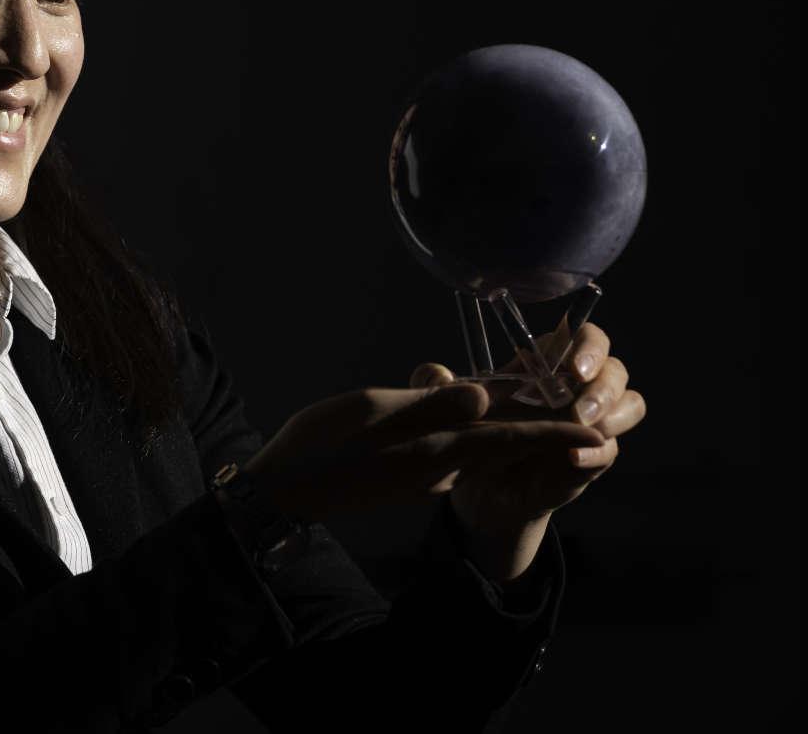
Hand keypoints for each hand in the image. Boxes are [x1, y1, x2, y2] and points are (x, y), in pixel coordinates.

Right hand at [241, 378, 606, 524]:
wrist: (286, 490)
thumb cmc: (323, 444)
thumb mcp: (376, 410)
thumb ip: (431, 402)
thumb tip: (485, 393)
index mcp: (438, 450)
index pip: (510, 440)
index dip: (555, 436)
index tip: (596, 435)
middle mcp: (439, 467)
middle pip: (500, 445)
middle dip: (540, 430)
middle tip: (577, 410)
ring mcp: (422, 475)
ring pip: (475, 447)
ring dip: (506, 430)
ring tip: (535, 406)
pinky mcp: (406, 476)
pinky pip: (451, 452)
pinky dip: (471, 434)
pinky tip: (468, 415)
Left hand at [410, 319, 643, 537]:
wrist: (480, 488)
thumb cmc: (469, 433)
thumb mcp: (447, 407)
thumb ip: (435, 385)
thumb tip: (436, 373)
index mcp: (546, 362)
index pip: (584, 337)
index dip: (588, 345)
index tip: (573, 367)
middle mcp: (576, 387)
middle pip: (615, 369)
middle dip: (604, 386)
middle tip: (579, 409)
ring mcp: (592, 421)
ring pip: (630, 403)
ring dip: (613, 415)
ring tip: (581, 427)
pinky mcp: (594, 455)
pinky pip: (611, 448)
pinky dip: (597, 453)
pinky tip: (572, 459)